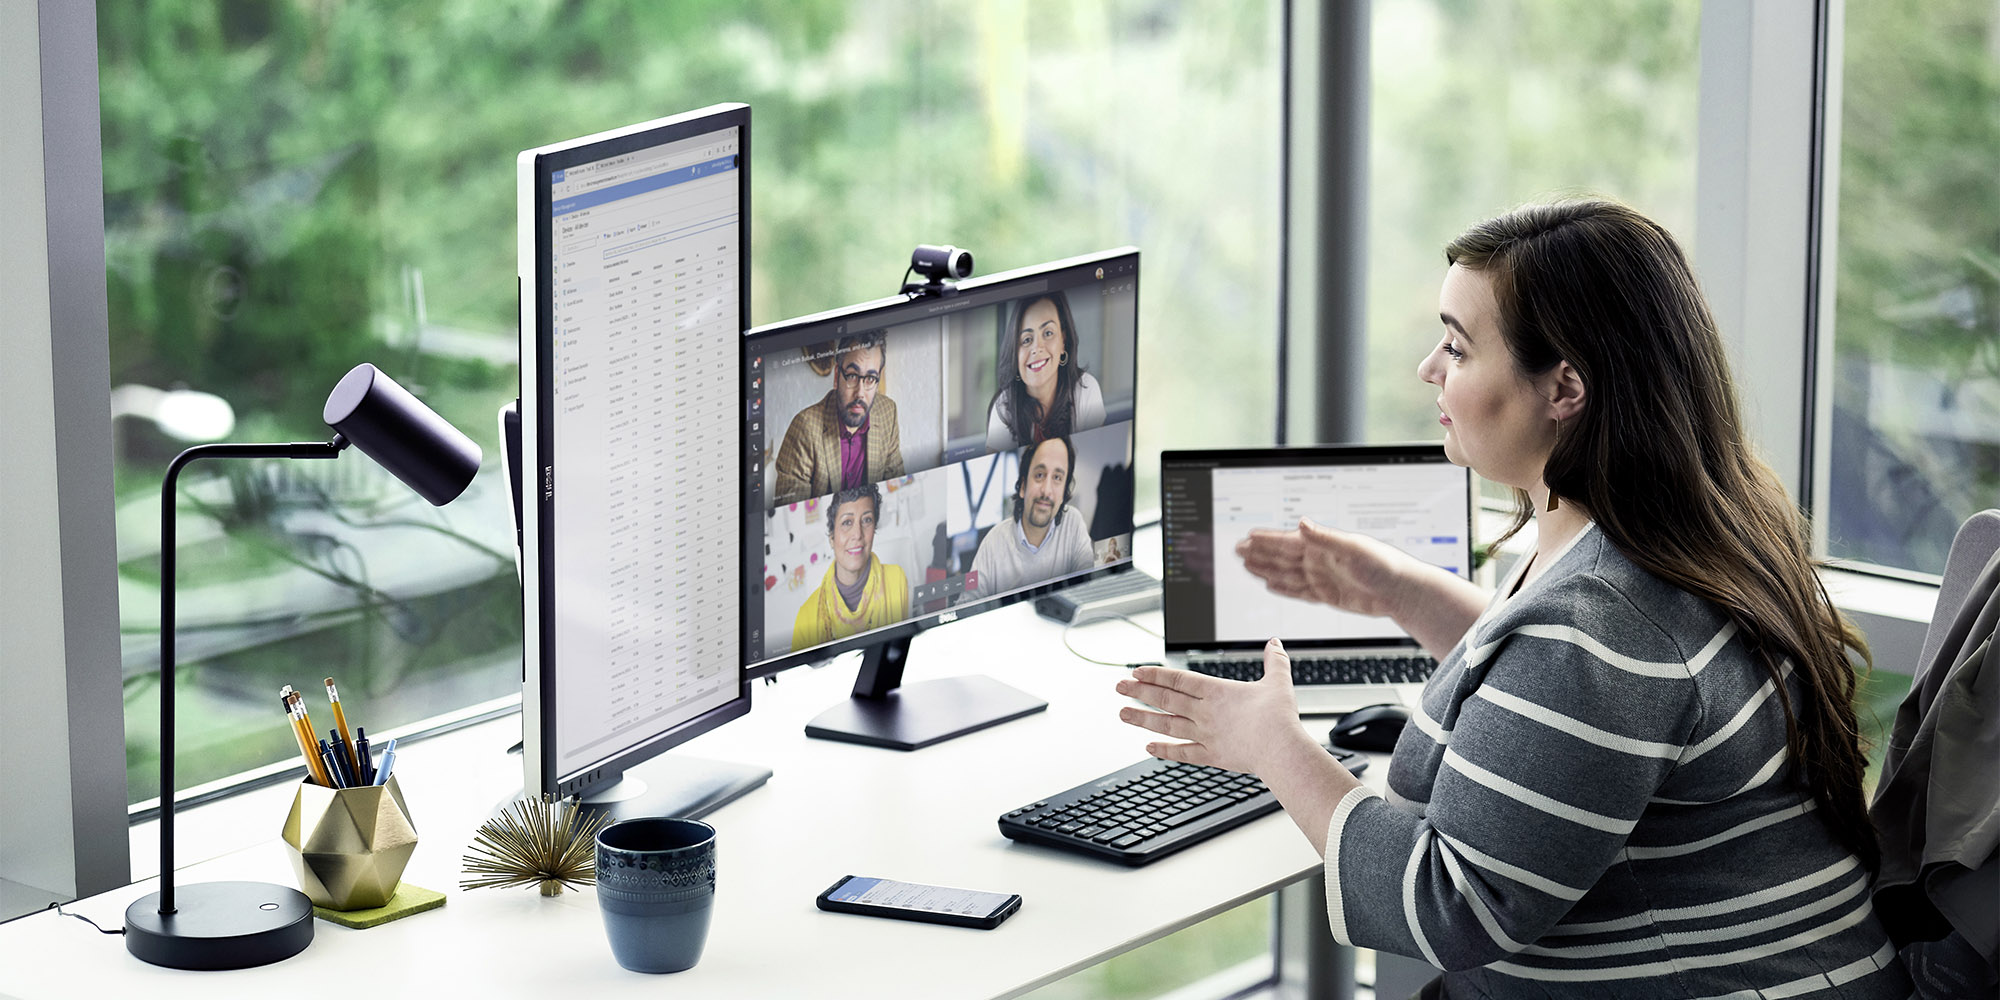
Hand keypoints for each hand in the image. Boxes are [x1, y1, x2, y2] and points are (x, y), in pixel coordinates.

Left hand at [1115, 639, 1313, 774]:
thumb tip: (1275, 643)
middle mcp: (1205, 712)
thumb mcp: (1278, 682)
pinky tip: (1148, 747)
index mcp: (1216, 691)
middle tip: (1118, 687)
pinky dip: (1164, 750)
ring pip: (1167, 724)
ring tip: (1122, 714)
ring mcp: (1205, 734)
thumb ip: (1274, 661)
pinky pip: (1182, 753)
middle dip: (1139, 692)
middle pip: (1165, 699)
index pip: (1178, 679)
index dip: (1155, 674)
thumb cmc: (1279, 718)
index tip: (1136, 672)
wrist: (1280, 749)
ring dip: (1142, 718)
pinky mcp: (1211, 756)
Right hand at [1235, 517, 1411, 617]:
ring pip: (1286, 573)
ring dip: (1266, 569)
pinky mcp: (1327, 594)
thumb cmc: (1384, 564)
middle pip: (1281, 557)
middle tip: (1238, 549)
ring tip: (1247, 565)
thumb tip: (1301, 523)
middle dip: (1259, 553)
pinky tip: (1271, 584)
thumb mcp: (1353, 548)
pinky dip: (1282, 587)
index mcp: (1322, 546)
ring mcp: (1322, 577)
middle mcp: (1319, 560)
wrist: (1401, 591)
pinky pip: (1298, 591)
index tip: (1247, 536)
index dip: (1266, 539)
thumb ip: (1324, 538)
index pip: (1287, 541)